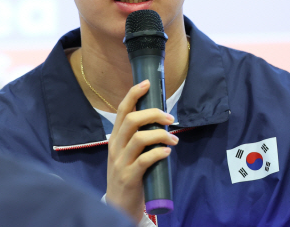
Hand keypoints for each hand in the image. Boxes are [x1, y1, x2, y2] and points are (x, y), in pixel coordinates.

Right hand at [105, 80, 178, 221]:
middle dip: (153, 114)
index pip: (122, 111)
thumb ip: (138, 139)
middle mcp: (115, 147)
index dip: (133, 95)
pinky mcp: (129, 177)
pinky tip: (167, 152)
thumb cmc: (127, 175)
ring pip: (139, 138)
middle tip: (170, 117)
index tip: (147, 83)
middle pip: (131, 120)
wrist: (117, 207)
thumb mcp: (127, 154)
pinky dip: (158, 153)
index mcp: (115, 138)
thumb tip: (160, 122)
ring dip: (160, 135)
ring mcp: (120, 162)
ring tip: (174, 139)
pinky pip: (144, 160)